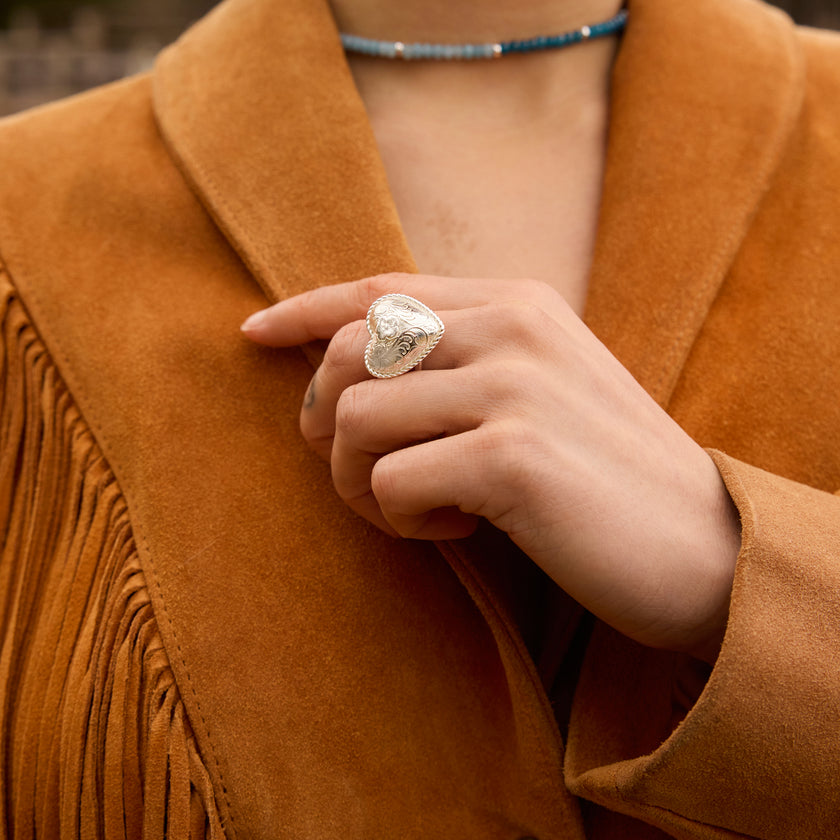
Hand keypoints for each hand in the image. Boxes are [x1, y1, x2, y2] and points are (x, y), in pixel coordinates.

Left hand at [241, 273, 740, 661]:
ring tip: (419, 509)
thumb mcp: (538, 388)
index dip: (303, 309)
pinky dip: (404, 519)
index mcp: (516, 302)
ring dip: (360, 481)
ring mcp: (513, 386)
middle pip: (346, 351)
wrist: (703, 547)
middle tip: (362, 474)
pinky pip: (390, 482)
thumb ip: (459, 359)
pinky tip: (462, 529)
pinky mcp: (510, 457)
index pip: (379, 290)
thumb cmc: (604, 474)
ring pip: (354, 418)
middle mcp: (511, 327)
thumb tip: (349, 368)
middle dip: (324, 421)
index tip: (252, 333)